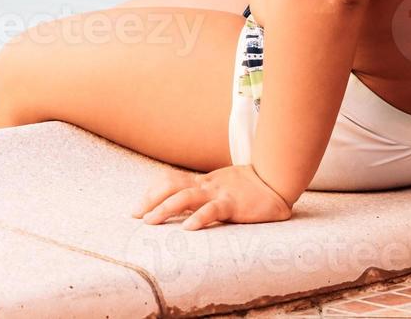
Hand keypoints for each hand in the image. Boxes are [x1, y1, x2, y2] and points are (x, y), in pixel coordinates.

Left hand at [131, 164, 292, 228]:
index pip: (170, 181)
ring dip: (165, 209)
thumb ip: (205, 195)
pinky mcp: (232, 205)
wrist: (275, 181)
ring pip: (185, 197)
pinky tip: (188, 228)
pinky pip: (212, 210)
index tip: (137, 207)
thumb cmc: (248, 188)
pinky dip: (198, 219)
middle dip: (150, 200)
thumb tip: (184, 209)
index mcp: (202, 182)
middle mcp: (206, 186)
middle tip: (135, 216)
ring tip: (150, 221)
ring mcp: (218, 194)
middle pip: (170, 187)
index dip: (152, 192)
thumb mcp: (221, 188)